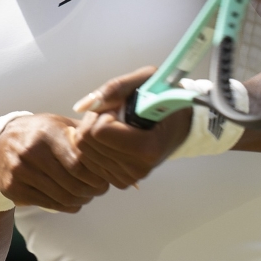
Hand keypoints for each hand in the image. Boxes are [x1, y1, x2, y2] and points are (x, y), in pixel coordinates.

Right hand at [0, 114, 111, 212]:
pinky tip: (73, 201)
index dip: (96, 175)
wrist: (0, 142)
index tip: (106, 178)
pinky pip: (48, 204)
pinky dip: (66, 206)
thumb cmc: (41, 132)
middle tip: (100, 190)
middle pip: (72, 182)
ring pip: (61, 196)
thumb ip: (84, 133)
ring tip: (88, 196)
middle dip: (92, 190)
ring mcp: (19, 170)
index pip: (79, 162)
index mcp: (48, 132)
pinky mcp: (12, 187)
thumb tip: (115, 144)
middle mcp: (31, 151)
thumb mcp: (60, 124)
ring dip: (81, 200)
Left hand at [70, 67, 191, 187]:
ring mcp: (129, 177)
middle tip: (117, 113)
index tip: (121, 107)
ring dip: (94, 132)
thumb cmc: (165, 97)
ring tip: (117, 125)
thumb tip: (80, 107)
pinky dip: (96, 146)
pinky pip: (89, 161)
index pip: (98, 131)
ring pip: (83, 152)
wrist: (180, 123)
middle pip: (86, 142)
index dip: (104, 112)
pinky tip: (113, 138)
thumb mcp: (147, 79)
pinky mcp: (120, 181)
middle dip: (95, 121)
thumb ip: (114, 89)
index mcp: (146, 148)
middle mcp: (138, 168)